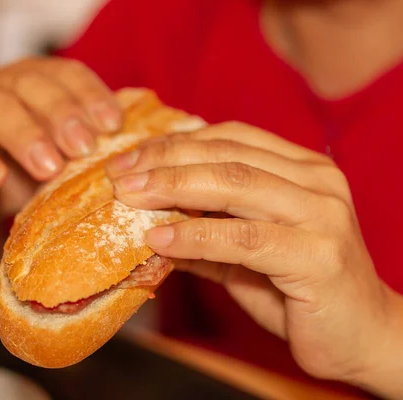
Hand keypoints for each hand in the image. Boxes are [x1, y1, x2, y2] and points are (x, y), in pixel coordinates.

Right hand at [0, 57, 120, 233]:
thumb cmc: (24, 174)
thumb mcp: (59, 159)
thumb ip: (84, 147)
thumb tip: (132, 150)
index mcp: (32, 81)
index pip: (64, 73)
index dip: (90, 95)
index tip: (113, 125)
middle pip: (29, 85)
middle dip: (61, 114)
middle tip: (84, 147)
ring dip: (24, 135)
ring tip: (48, 167)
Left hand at [106, 122, 398, 384]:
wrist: (362, 337)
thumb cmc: (299, 290)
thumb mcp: (244, 253)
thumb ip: (204, 231)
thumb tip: (147, 222)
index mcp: (301, 169)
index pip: (229, 139)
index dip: (174, 144)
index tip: (130, 158)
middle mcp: (317, 181)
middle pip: (226, 156)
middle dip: (164, 162)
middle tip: (119, 175)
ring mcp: (322, 214)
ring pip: (235, 186)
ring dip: (173, 188)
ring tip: (131, 197)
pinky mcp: (318, 255)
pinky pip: (243, 238)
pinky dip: (195, 236)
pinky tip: (159, 239)